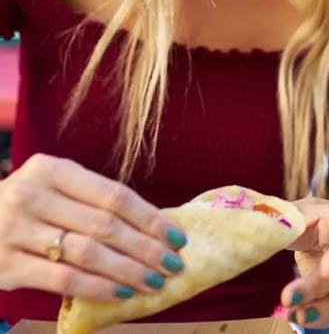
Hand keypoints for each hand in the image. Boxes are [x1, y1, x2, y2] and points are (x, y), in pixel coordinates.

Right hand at [0, 154, 186, 301]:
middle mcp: (32, 195)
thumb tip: (154, 226)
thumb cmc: (27, 206)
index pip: (115, 195)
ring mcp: (15, 231)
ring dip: (127, 270)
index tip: (177, 236)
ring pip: (87, 253)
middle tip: (173, 264)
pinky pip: (62, 279)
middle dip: (146, 248)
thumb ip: (92, 201)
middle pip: (105, 225)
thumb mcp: (54, 189)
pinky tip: (120, 294)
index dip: (150, 218)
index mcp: (52, 169)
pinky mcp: (6, 265)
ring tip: (154, 281)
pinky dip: (96, 287)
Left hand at [281, 197, 328, 328]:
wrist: (313, 226)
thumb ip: (281, 222)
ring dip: (322, 310)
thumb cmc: (302, 217)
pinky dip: (320, 319)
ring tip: (294, 315)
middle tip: (288, 299)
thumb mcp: (292, 212)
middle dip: (318, 290)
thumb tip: (265, 233)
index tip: (327, 271)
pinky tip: (296, 316)